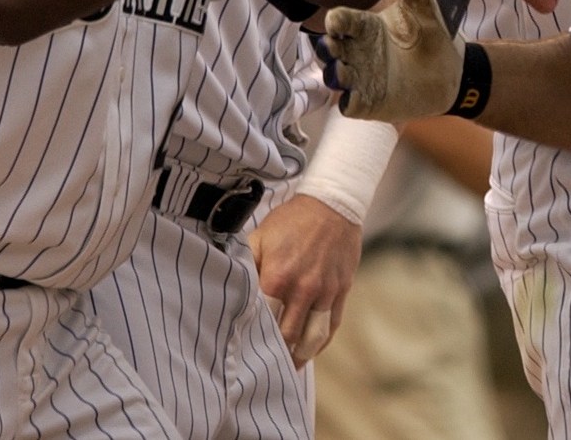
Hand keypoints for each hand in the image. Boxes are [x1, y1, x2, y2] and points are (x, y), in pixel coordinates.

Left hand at [251, 195, 361, 367]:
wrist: (333, 204)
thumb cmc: (292, 220)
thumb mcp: (262, 236)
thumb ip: (246, 263)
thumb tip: (229, 287)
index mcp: (278, 276)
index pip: (262, 320)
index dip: (253, 336)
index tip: (244, 348)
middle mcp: (303, 289)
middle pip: (287, 335)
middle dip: (275, 351)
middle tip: (262, 364)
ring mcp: (325, 291)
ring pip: (311, 337)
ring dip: (299, 355)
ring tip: (287, 366)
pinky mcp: (342, 290)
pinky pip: (331, 326)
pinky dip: (320, 343)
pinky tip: (309, 350)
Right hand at [319, 0, 464, 120]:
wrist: (454, 74)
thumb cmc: (434, 38)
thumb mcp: (426, 10)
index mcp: (366, 26)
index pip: (342, 21)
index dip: (337, 21)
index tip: (336, 21)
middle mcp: (358, 51)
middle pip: (330, 48)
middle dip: (327, 47)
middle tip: (332, 46)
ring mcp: (361, 78)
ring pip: (335, 76)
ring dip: (335, 74)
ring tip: (342, 72)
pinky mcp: (370, 102)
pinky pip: (351, 105)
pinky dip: (349, 102)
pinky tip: (354, 99)